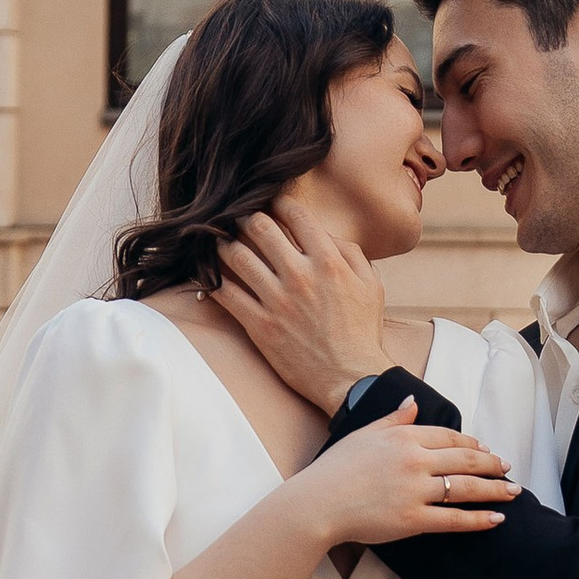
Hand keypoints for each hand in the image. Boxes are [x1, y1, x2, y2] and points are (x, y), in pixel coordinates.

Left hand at [214, 206, 392, 413]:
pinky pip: (225, 295)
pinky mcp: (259, 325)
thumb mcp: (371, 285)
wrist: (351, 377)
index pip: (296, 216)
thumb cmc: (362, 331)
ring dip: (223, 243)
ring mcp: (277, 301)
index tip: (271, 201)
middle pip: (260, 228)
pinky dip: (211, 280)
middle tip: (238, 216)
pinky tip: (207, 274)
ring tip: (218, 240)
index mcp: (328, 262)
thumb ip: (350, 253)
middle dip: (245, 217)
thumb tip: (324, 234)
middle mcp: (300, 276)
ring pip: (237, 256)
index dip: (279, 202)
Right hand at [305, 394, 509, 549]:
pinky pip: (454, 519)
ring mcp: (415, 490)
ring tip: (513, 492)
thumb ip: (393, 418)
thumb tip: (413, 402)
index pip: (449, 436)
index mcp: (403, 436)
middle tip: (508, 468)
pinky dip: (478, 519)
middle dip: (492, 464)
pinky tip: (496, 519)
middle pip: (466, 459)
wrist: (317, 504)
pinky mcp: (413, 519)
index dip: (472, 443)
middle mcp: (415, 460)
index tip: (485, 449)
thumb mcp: (364, 434)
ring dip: (495, 490)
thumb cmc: (335, 469)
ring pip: (466, 488)